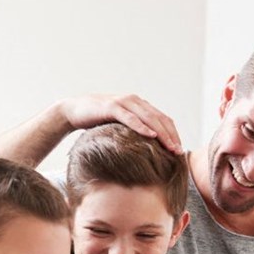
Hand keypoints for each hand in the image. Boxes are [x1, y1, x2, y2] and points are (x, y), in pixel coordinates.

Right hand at [57, 93, 182, 152]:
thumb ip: (131, 132)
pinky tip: (150, 135)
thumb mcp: (118, 127)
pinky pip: (130, 118)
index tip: (179, 150)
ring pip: (149, 117)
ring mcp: (124, 103)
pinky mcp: (112, 107)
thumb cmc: (96, 122)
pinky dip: (141, 126)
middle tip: (179, 152)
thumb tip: (144, 150)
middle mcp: (135, 101)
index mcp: (139, 106)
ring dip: (161, 133)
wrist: (74, 110)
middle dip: (171, 135)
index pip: (162, 119)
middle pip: (159, 118)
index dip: (173, 134)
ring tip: (170, 146)